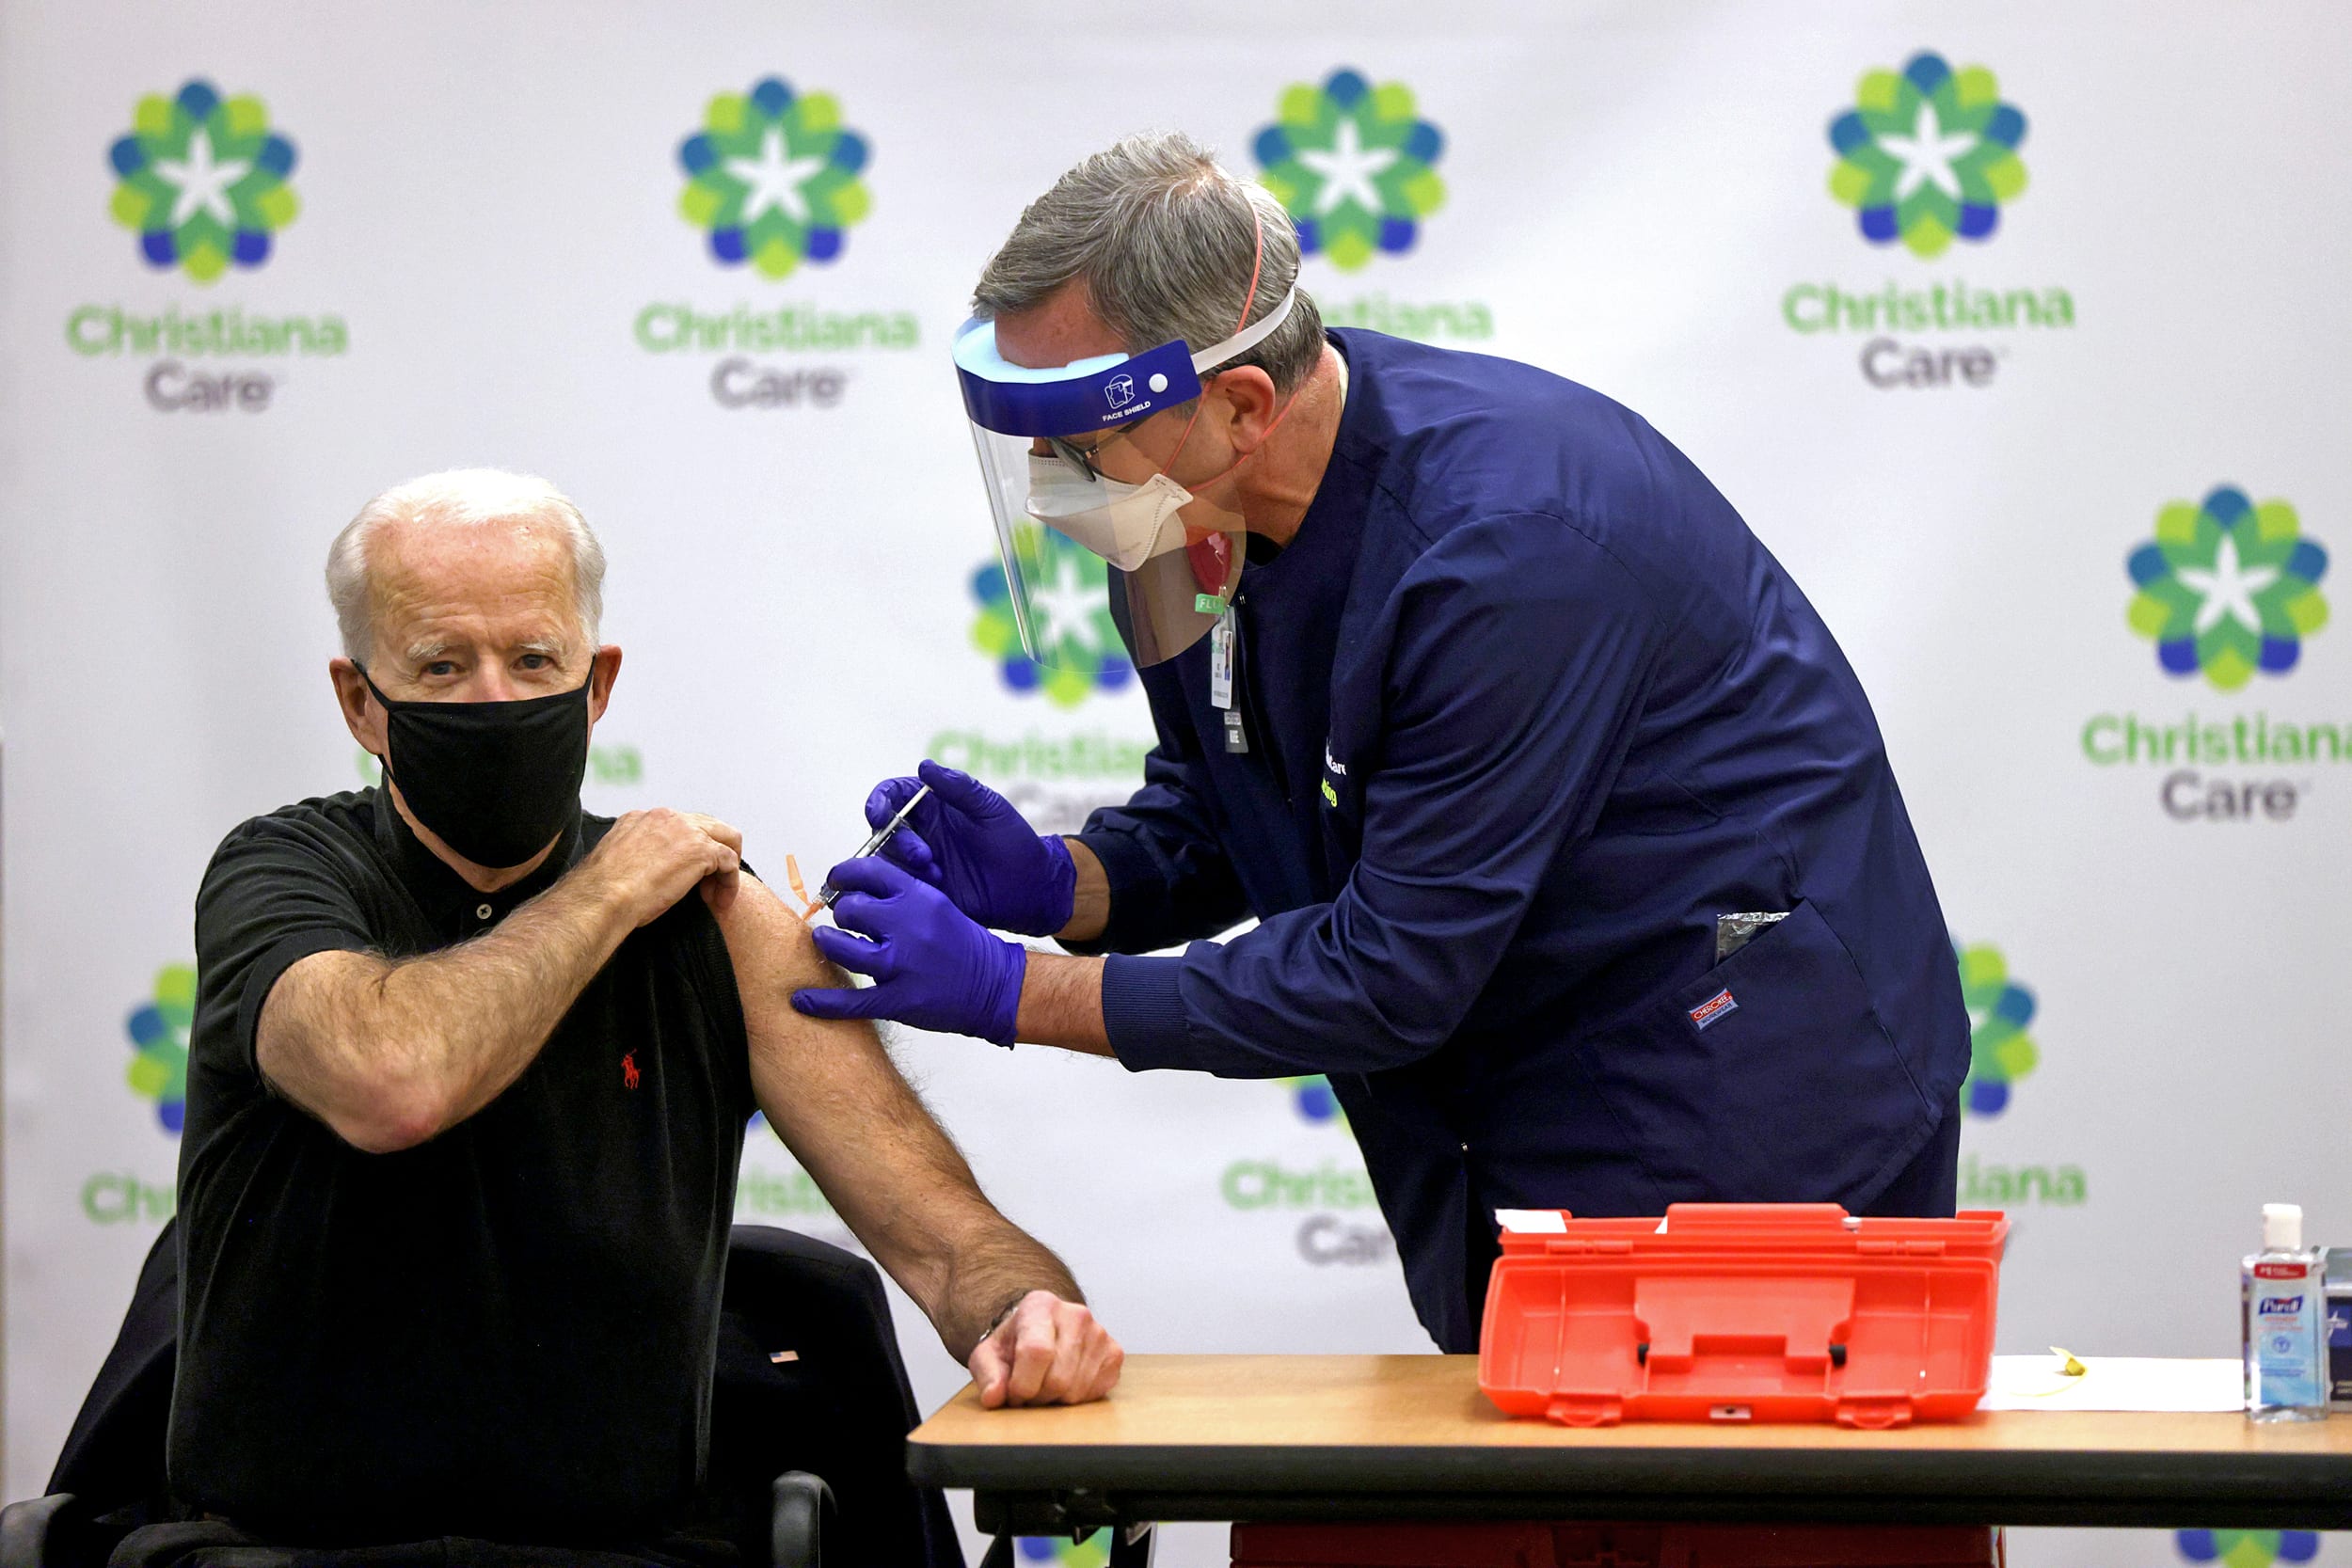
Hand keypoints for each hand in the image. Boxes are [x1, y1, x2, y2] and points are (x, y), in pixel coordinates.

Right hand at [580, 808, 741, 927]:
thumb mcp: (616, 865)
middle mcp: (665, 817)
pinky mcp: (701, 850)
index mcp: (640, 819)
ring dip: (725, 868)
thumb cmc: (603, 894)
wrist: (602, 898)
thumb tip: (642, 874)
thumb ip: (633, 858)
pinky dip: (730, 883)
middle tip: (708, 883)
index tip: (682, 875)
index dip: (686, 850)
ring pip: (726, 838)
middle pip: (706, 825)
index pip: (678, 826)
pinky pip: (730, 861)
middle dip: (712, 852)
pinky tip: (720, 902)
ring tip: (717, 895)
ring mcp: (686, 830)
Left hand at [790, 857, 1027, 1043]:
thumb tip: (856, 889)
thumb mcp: (937, 905)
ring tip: (826, 942)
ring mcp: (902, 965)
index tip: (836, 881)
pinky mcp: (899, 1000)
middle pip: (850, 908)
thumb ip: (900, 896)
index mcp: (919, 897)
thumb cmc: (964, 945)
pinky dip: (821, 1002)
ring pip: (842, 946)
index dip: (843, 874)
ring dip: (828, 943)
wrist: (994, 985)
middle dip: (840, 913)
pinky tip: (801, 1000)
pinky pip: (850, 1001)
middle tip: (843, 920)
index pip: (867, 871)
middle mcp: (908, 926)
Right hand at [863, 761, 1076, 936]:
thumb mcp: (991, 809)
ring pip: (888, 858)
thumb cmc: (1015, 842)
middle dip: (896, 840)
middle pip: (885, 828)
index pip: (893, 795)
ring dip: (903, 865)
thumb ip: (959, 787)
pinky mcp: (923, 888)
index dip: (878, 801)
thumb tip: (924, 766)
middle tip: (923, 856)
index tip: (878, 814)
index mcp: (934, 806)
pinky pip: (898, 884)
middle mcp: (921, 831)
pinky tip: (934, 888)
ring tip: (935, 874)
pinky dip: (907, 885)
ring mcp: (920, 861)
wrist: (1030, 888)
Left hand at [969, 1291, 1123, 1407]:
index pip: (1036, 1352)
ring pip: (1076, 1390)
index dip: (1022, 1385)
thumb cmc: (1013, 1344)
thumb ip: (988, 1374)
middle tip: (1028, 1392)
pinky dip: (1076, 1399)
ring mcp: (1099, 1333)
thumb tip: (994, 1397)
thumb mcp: (989, 1355)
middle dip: (1038, 1397)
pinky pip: (1095, 1392)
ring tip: (1044, 1386)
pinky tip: (1065, 1384)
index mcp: (1041, 1305)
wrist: (1041, 1332)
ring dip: (1056, 1400)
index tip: (1013, 1394)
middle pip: (1059, 1378)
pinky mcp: (1114, 1353)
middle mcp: (1075, 1314)